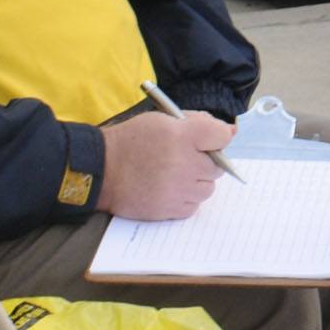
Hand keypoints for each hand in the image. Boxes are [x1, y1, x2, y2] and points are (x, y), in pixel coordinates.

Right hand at [99, 111, 235, 220]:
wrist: (101, 170)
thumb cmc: (132, 141)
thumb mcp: (163, 119)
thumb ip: (198, 122)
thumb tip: (229, 131)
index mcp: (182, 136)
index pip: (222, 136)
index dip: (218, 137)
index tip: (209, 139)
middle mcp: (183, 163)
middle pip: (218, 166)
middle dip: (207, 161)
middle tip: (188, 158)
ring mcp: (176, 189)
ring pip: (207, 189)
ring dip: (197, 182)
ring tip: (176, 174)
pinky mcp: (168, 209)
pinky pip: (193, 206)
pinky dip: (186, 199)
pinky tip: (170, 189)